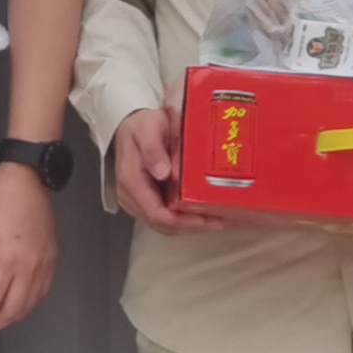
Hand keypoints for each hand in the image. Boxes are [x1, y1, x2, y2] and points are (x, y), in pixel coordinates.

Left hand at [0, 164, 56, 337]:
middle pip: (12, 311)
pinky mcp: (52, 261)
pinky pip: (42, 294)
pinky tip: (16, 307)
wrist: (28, 181)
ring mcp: (44, 266)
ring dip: (10, 319)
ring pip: (29, 306)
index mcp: (7, 260)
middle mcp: (29, 268)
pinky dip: (28, 307)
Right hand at [107, 106, 219, 235]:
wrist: (131, 126)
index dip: (183, 222)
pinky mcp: (146, 201)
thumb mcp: (148, 128)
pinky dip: (185, 218)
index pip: (157, 214)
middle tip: (221, 221)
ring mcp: (137, 201)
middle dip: (192, 226)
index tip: (206, 219)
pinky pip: (166, 217)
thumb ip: (153, 148)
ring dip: (191, 225)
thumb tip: (162, 172)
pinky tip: (204, 212)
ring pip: (166, 225)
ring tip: (217, 219)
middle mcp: (131, 197)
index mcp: (131, 181)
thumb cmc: (142, 126)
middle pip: (164, 225)